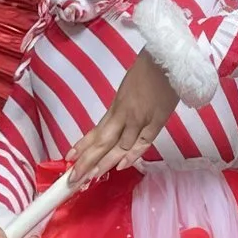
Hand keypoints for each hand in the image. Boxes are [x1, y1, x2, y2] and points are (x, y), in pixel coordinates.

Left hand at [63, 47, 181, 183]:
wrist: (168, 58)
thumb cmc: (148, 68)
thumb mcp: (128, 87)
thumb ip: (122, 107)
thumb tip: (116, 122)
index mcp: (116, 106)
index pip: (96, 132)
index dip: (83, 146)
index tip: (69, 159)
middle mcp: (124, 114)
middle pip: (103, 143)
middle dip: (87, 162)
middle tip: (72, 179)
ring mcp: (140, 118)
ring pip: (120, 146)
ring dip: (104, 164)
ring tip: (90, 179)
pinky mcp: (157, 120)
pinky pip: (143, 141)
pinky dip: (132, 155)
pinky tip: (121, 167)